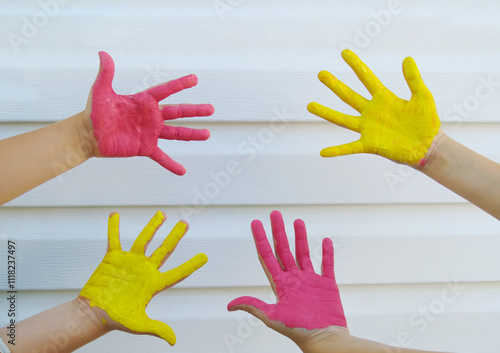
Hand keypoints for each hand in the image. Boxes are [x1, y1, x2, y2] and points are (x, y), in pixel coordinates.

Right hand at [79, 211, 207, 344]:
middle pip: (165, 250)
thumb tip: (173, 341)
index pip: (177, 273)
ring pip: (144, 239)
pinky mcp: (112, 258)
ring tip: (162, 214)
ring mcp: (130, 262)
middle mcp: (145, 270)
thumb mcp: (138, 325)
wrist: (93, 313)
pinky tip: (115, 214)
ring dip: (153, 226)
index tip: (205, 256)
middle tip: (185, 224)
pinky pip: (114, 239)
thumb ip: (156, 328)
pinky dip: (114, 227)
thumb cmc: (116, 320)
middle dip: (175, 236)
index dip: (191, 265)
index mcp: (154, 284)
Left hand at [85, 51, 213, 174]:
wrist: (89, 135)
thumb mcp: (101, 91)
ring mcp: (150, 133)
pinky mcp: (145, 147)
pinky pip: (161, 157)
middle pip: (178, 112)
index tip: (194, 79)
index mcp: (144, 101)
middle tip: (211, 109)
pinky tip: (182, 171)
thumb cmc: (95, 112)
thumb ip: (106, 73)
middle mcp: (151, 116)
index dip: (180, 85)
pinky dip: (171, 164)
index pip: (166, 91)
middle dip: (195, 111)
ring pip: (176, 133)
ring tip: (207, 134)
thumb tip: (103, 54)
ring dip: (192, 134)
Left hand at [227, 210, 346, 346]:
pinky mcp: (327, 284)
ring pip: (304, 253)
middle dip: (278, 231)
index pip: (267, 256)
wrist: (323, 339)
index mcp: (280, 284)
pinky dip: (327, 253)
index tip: (255, 223)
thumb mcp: (272, 316)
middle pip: (283, 249)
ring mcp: (310, 280)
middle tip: (275, 213)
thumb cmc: (297, 330)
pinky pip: (327, 264)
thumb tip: (229, 304)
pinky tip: (326, 240)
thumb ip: (253, 306)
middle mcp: (293, 279)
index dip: (260, 239)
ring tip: (297, 221)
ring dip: (301, 237)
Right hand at [308, 49, 440, 165]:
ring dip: (326, 113)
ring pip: (342, 119)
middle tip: (321, 74)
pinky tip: (322, 152)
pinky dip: (336, 150)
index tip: (344, 53)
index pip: (366, 78)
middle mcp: (372, 112)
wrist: (429, 147)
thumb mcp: (422, 97)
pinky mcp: (369, 144)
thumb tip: (406, 58)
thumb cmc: (427, 123)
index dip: (356, 65)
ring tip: (310, 105)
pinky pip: (349, 148)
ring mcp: (368, 128)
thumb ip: (413, 80)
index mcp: (384, 98)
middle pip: (349, 96)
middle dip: (335, 85)